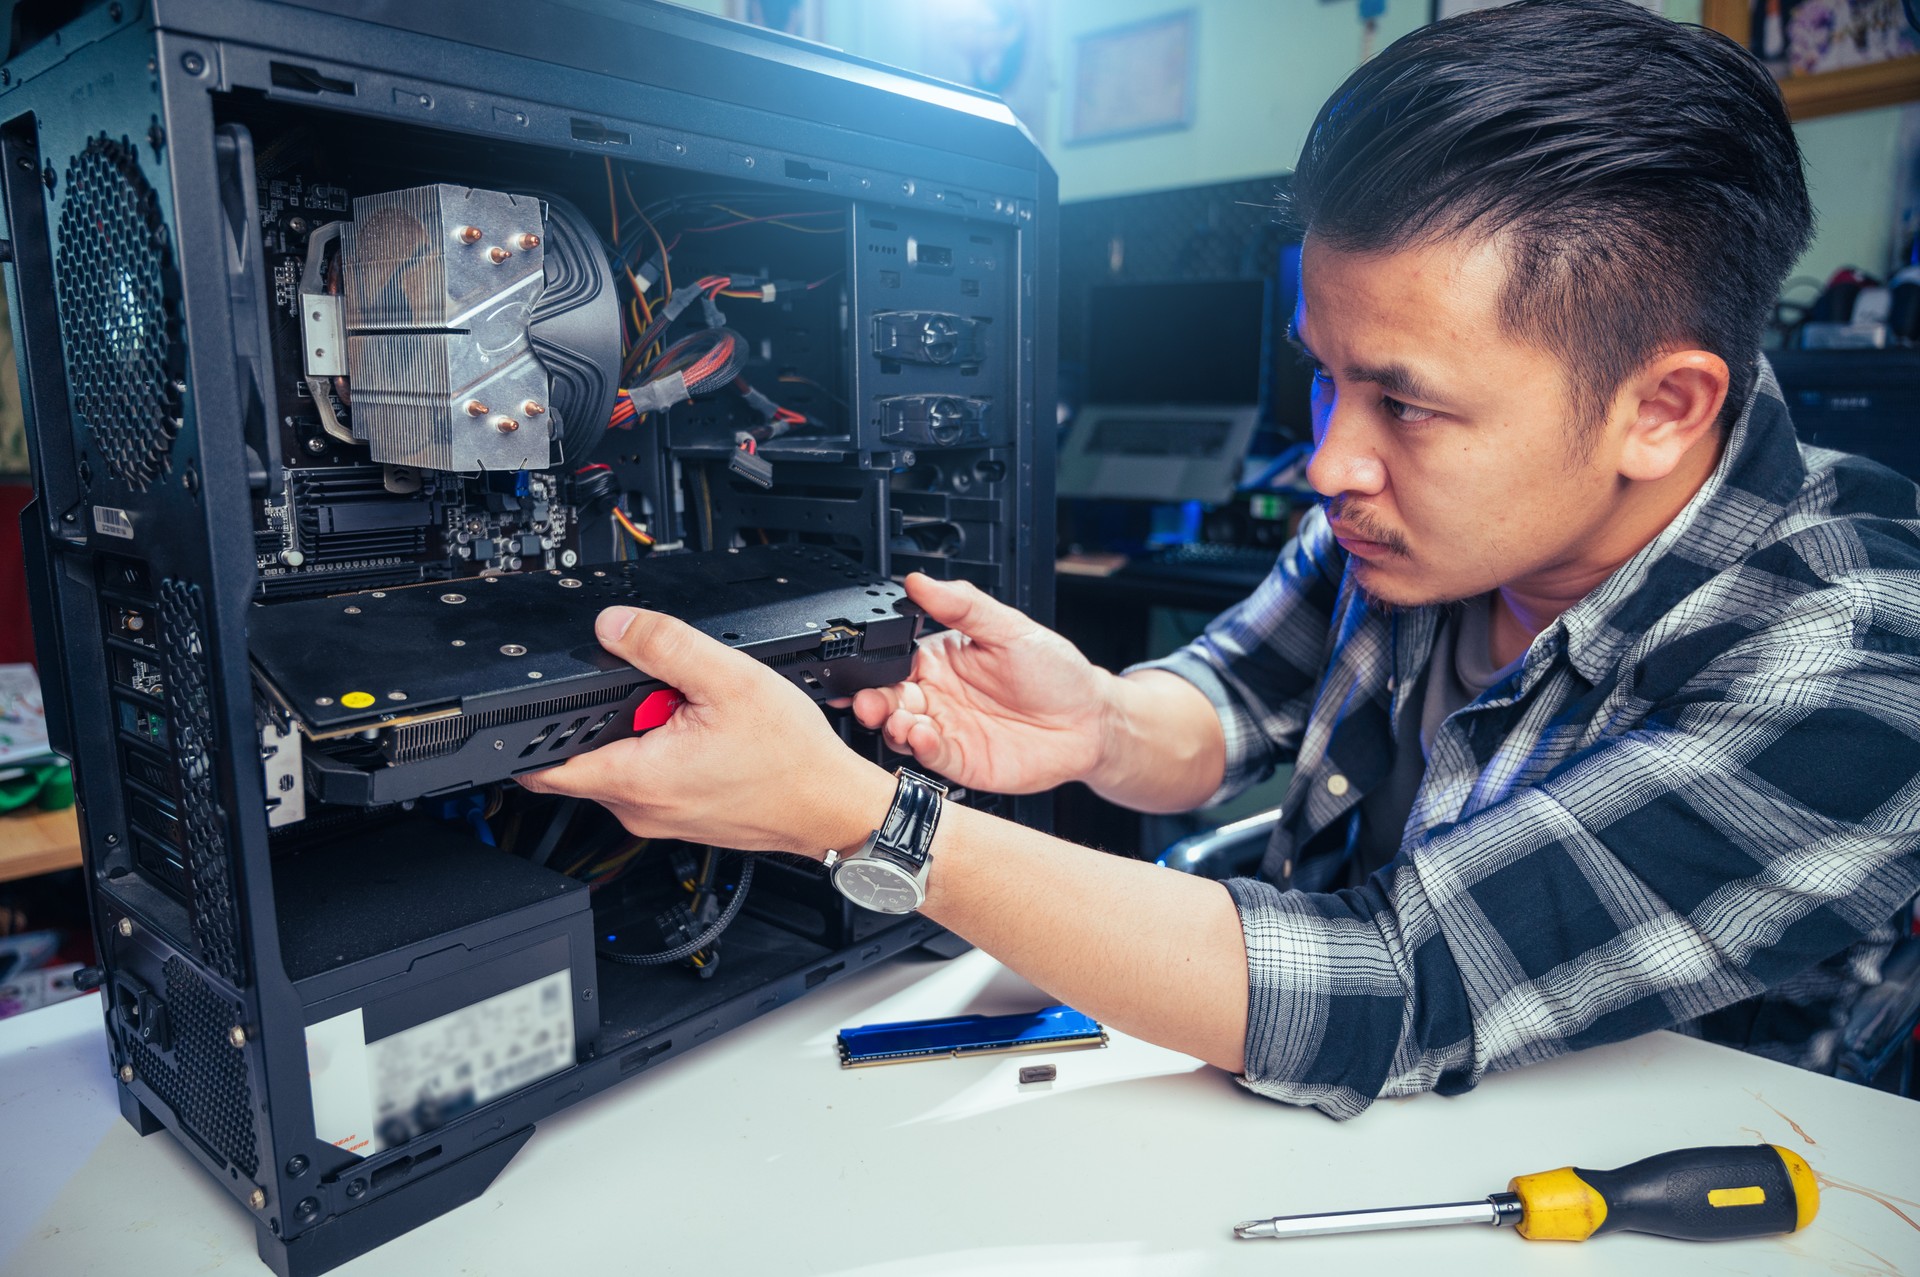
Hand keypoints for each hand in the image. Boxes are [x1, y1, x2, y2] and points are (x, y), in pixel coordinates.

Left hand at [519, 607, 894, 855]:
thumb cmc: (791, 759)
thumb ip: (665, 645)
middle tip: (660, 694)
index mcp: (636, 777)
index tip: (542, 707)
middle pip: (585, 755)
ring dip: (641, 731)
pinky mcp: (680, 816)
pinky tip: (706, 734)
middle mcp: (639, 807)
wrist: (832, 804)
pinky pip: (651, 776)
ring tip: (692, 714)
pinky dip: (664, 749)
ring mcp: (659, 817)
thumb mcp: (728, 679)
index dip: (532, 732)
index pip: (542, 767)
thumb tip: (614, 624)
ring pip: (621, 763)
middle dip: (608, 717)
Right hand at [851, 573, 1117, 794]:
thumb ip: (962, 605)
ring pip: (902, 730)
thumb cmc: (1055, 672)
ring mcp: (947, 730)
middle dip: (871, 702)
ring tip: (899, 721)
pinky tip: (922, 736)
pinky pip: (931, 757)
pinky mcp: (961, 761)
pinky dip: (921, 748)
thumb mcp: (1009, 627)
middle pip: (889, 699)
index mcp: (940, 659)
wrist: (1091, 721)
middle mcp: (937, 696)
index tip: (856, 667)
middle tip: (867, 702)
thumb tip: (920, 581)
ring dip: (892, 727)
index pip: (893, 661)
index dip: (871, 666)